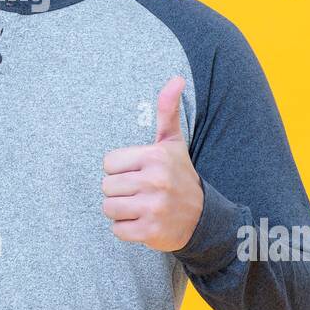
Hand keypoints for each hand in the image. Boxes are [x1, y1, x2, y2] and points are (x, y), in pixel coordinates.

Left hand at [101, 75, 204, 251]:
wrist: (203, 218)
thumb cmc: (179, 176)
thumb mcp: (173, 143)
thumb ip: (167, 111)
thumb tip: (176, 78)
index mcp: (154, 157)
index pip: (108, 163)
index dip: (119, 169)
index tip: (137, 172)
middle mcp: (154, 181)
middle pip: (106, 186)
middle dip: (119, 191)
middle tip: (140, 191)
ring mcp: (153, 207)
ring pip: (109, 208)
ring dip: (121, 210)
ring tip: (140, 206)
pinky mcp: (150, 231)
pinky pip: (117, 230)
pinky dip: (126, 229)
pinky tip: (143, 222)